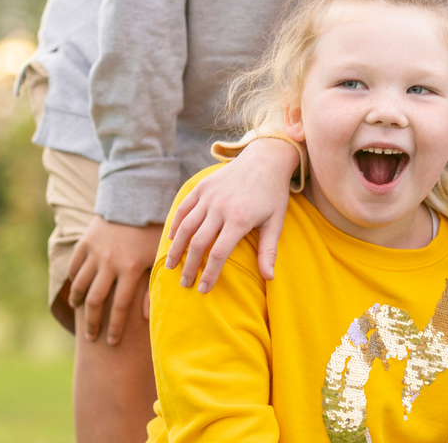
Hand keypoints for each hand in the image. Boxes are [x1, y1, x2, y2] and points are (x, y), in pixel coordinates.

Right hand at [66, 218, 162, 343]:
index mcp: (132, 268)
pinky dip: (74, 281)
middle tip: (91, 338)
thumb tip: (147, 316)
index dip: (115, 327)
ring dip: (79, 303)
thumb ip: (153, 285)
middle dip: (93, 323)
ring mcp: (95, 253)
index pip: (121, 306)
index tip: (112, 342)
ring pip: (81, 285)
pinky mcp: (85, 243)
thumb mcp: (159, 256)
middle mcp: (110, 263)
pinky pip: (75, 267)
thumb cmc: (154, 231)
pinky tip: (77, 290)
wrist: (137, 200)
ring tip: (81, 314)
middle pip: (97, 301)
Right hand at [164, 138, 298, 290]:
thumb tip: (269, 277)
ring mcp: (209, 196)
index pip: (218, 254)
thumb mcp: (275, 221)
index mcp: (240, 219)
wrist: (266, 159)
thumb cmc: (272, 194)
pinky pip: (183, 208)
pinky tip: (171, 239)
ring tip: (171, 266)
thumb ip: (269, 250)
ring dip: (176, 249)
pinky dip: (175, 225)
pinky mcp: (202, 187)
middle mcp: (221, 208)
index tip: (204, 289)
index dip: (209, 274)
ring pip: (185, 227)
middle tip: (185, 283)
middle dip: (189, 267)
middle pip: (197, 244)